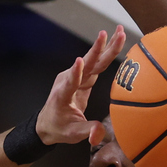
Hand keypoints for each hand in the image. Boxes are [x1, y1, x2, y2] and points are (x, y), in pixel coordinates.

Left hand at [34, 26, 125, 146]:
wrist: (48, 123)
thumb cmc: (58, 128)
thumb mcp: (72, 134)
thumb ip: (87, 131)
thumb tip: (100, 133)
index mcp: (63, 95)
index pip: (70, 82)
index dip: (76, 73)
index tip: (80, 61)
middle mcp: (68, 81)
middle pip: (87, 63)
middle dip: (99, 49)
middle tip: (112, 34)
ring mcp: (75, 76)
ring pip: (93, 60)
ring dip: (106, 46)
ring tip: (119, 32)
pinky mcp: (82, 77)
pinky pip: (96, 64)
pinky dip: (106, 53)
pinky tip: (116, 42)